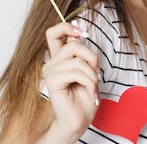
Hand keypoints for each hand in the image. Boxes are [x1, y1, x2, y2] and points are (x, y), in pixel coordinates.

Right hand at [42, 21, 98, 141]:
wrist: (80, 119)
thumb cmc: (85, 95)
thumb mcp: (89, 69)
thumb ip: (82, 54)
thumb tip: (78, 36)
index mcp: (60, 58)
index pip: (54, 33)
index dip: (66, 27)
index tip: (82, 33)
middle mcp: (52, 63)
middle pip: (73, 45)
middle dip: (92, 57)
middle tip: (96, 72)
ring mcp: (50, 72)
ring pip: (79, 61)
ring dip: (93, 75)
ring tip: (92, 87)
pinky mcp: (52, 81)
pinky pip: (77, 73)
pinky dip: (90, 83)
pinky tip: (90, 94)